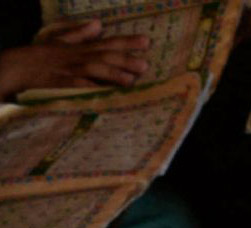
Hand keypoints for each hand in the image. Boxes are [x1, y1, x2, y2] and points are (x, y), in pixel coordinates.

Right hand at [0, 23, 147, 98]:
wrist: (16, 68)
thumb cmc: (40, 56)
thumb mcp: (59, 40)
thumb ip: (80, 33)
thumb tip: (98, 23)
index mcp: (79, 48)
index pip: (106, 43)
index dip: (127, 42)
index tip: (146, 41)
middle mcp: (77, 58)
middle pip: (104, 56)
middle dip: (124, 59)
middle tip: (145, 64)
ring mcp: (70, 71)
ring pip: (94, 70)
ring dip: (112, 74)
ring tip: (131, 80)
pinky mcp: (62, 85)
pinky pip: (80, 88)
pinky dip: (93, 90)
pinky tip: (107, 95)